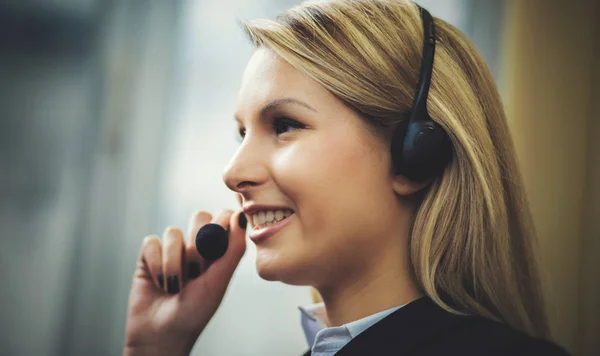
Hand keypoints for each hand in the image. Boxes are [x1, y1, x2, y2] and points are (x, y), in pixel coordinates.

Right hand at [123, 209, 246, 355]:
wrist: (161, 335)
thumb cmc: (195, 312)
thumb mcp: (219, 281)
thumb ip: (233, 248)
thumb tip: (241, 215)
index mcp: (219, 250)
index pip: (224, 216)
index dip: (220, 225)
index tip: (217, 249)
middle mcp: (196, 245)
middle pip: (199, 217)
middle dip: (197, 247)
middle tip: (197, 273)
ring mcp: (172, 249)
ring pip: (173, 232)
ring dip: (174, 263)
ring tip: (176, 287)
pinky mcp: (149, 255)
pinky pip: (151, 243)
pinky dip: (156, 265)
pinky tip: (160, 283)